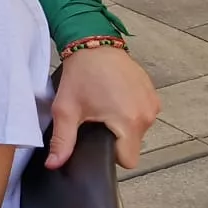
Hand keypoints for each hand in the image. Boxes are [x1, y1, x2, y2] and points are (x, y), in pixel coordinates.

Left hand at [49, 45, 158, 168]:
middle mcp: (147, 115)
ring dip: (123, 124)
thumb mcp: (66, 110)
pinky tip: (114, 98)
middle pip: (132, 145)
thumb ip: (62, 141)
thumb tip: (54, 164)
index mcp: (129, 122)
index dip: (111, 155)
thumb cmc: (81, 74)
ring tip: (104, 106)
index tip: (97, 139)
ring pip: (138, 130)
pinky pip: (143, 114)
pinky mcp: (153, 94)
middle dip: (115, 138)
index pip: (128, 160)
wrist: (94, 44)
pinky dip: (130, 111)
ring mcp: (152, 103)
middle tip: (96, 119)